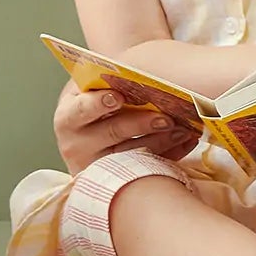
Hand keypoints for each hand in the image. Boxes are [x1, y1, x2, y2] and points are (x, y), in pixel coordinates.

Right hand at [52, 79, 196, 171]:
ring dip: (161, 141)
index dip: (99, 104)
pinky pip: (149, 169)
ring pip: (133, 156)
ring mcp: (98, 168)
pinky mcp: (119, 182)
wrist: (94, 123)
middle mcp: (77, 146)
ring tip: (183, 128)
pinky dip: (171, 154)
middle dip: (141, 124)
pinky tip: (187, 140)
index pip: (81, 111)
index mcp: (68, 118)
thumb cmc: (95, 97)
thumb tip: (136, 72)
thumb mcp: (90, 86)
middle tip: (166, 117)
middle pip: (113, 134)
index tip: (119, 97)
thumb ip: (104, 80)